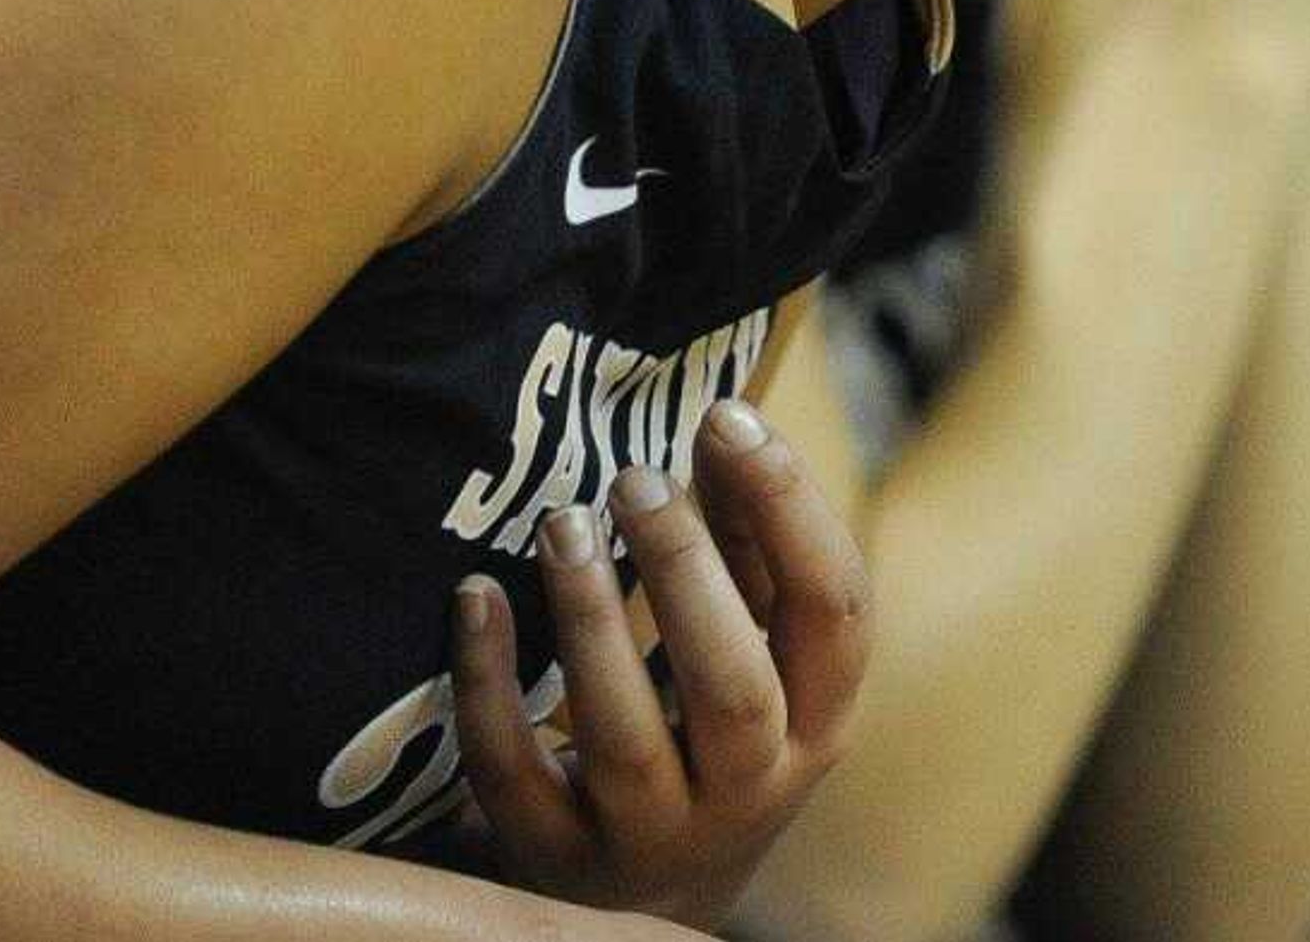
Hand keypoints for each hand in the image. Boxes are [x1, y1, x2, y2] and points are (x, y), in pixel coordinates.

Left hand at [446, 398, 866, 921]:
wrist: (652, 892)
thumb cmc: (712, 733)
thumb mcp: (757, 652)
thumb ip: (748, 547)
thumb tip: (725, 424)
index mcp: (817, 722)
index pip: (834, 614)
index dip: (791, 508)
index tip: (730, 417)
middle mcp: (749, 790)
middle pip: (734, 689)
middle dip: (684, 571)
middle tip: (632, 479)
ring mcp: (652, 835)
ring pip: (625, 739)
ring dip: (591, 620)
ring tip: (563, 522)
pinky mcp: (557, 858)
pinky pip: (514, 775)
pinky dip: (489, 685)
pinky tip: (475, 597)